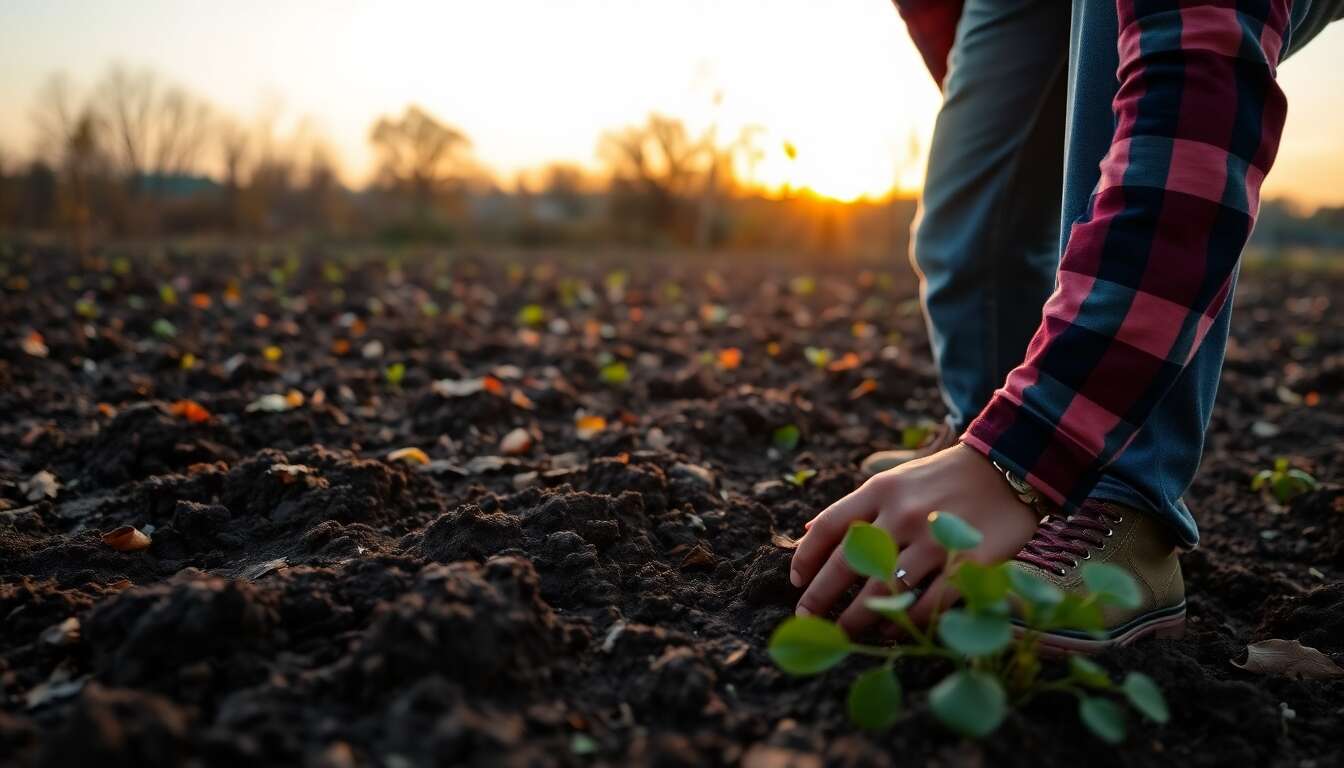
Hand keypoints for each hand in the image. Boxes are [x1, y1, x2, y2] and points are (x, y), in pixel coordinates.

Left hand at [789, 443, 1040, 635]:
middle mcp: (902, 514)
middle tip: (808, 621)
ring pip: (883, 591)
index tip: (797, 583)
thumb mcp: (895, 480)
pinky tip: (891, 631)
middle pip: (847, 565)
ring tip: (845, 635)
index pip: (829, 527)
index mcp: (880, 490)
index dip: (806, 558)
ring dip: (857, 619)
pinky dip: (904, 622)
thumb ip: (857, 507)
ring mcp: (934, 539)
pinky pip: (928, 604)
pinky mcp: (967, 563)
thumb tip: (807, 531)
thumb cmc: (944, 479)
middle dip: (820, 598)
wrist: (1008, 468)